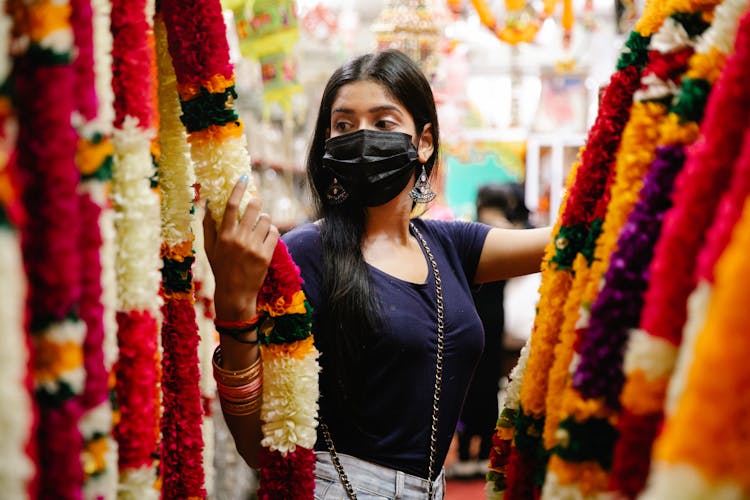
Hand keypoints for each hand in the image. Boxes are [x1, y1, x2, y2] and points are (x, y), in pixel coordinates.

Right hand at [203, 175, 279, 321]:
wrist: (235, 294)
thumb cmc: (221, 269)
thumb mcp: (209, 249)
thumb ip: (208, 226)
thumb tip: (208, 204)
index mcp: (224, 236)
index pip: (232, 206)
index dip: (238, 189)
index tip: (244, 177)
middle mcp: (239, 239)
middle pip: (253, 209)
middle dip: (256, 201)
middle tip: (256, 202)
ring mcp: (254, 247)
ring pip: (266, 220)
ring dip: (264, 219)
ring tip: (259, 225)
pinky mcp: (266, 255)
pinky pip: (274, 233)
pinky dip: (271, 231)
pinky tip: (266, 235)